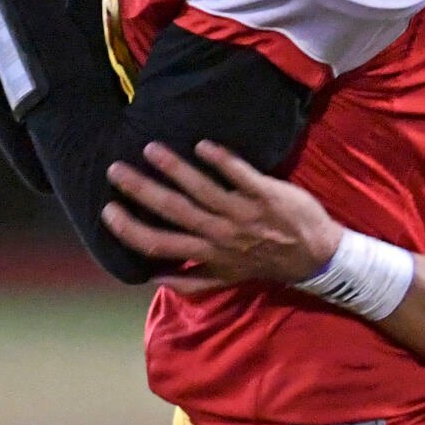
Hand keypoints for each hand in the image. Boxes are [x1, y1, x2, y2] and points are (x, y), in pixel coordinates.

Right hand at [103, 140, 343, 291]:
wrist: (317, 256)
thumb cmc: (267, 263)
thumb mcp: (227, 280)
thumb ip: (191, 280)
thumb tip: (152, 279)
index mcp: (208, 255)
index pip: (159, 245)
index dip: (130, 231)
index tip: (107, 211)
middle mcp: (221, 235)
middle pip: (173, 211)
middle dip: (141, 190)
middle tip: (115, 169)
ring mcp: (244, 213)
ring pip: (202, 189)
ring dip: (174, 168)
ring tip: (150, 148)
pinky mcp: (267, 194)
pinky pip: (240, 174)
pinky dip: (221, 160)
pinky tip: (201, 144)